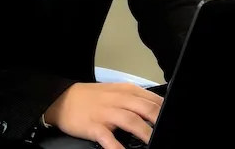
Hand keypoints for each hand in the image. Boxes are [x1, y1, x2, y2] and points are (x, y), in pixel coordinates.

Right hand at [44, 82, 163, 148]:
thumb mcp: (116, 91)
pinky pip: (108, 138)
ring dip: (145, 133)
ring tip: (153, 142)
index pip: (152, 99)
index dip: (164, 110)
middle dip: (159, 121)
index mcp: (127, 90)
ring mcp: (106, 113)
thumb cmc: (92, 97)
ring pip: (131, 121)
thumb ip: (135, 99)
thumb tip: (155, 111)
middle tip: (167, 131)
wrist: (63, 99)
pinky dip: (118, 147)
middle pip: (146, 109)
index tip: (171, 120)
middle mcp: (119, 100)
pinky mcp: (94, 126)